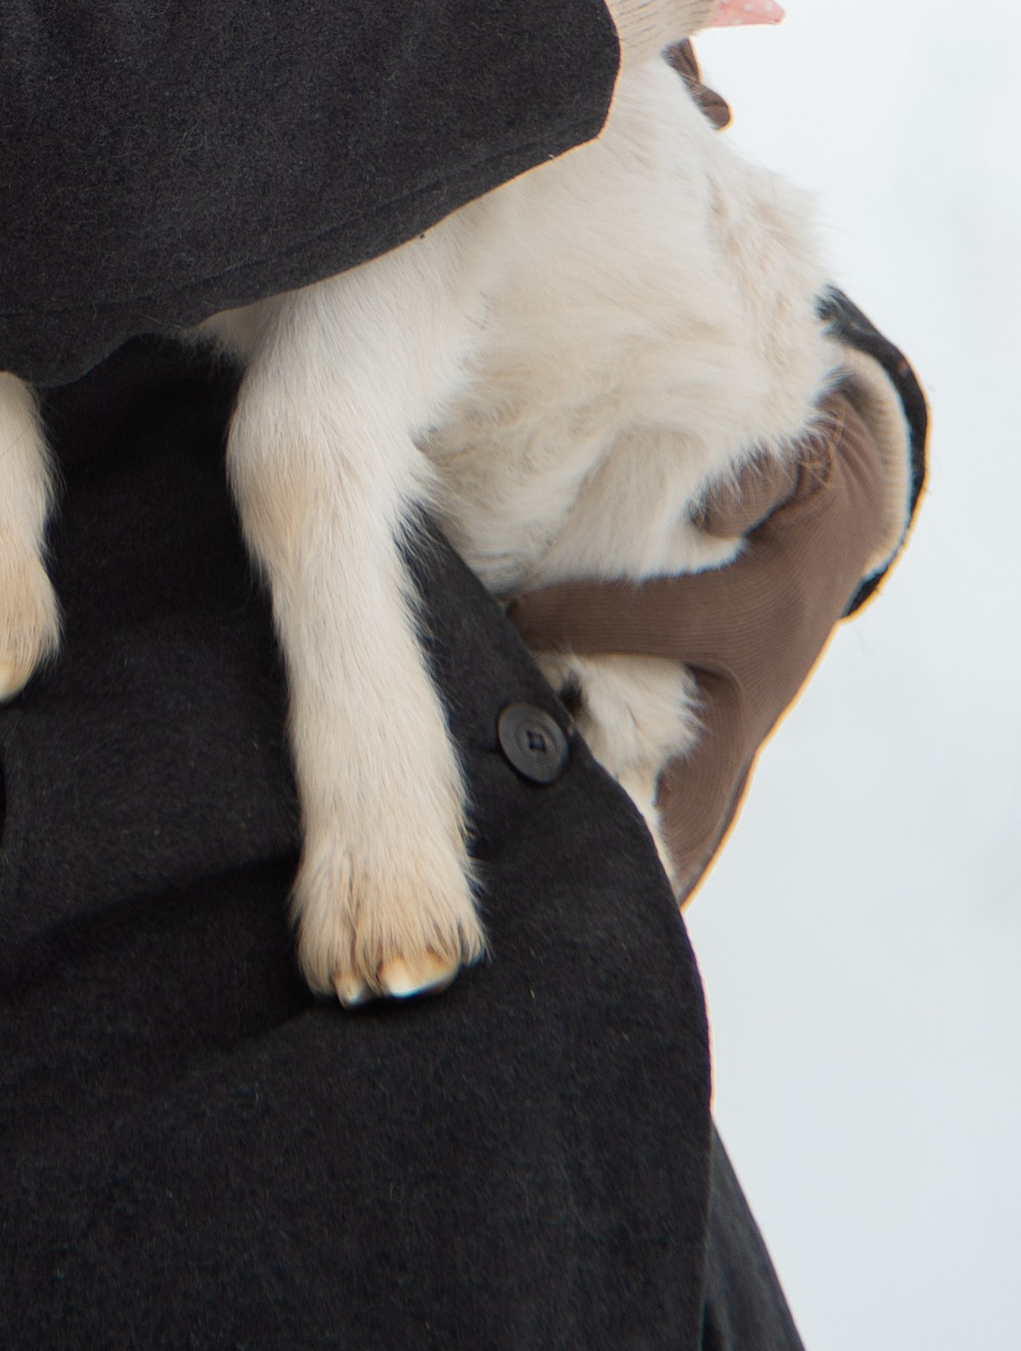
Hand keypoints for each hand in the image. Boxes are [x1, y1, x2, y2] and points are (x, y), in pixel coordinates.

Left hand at [505, 300, 924, 898]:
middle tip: (531, 818)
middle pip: (691, 760)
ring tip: (560, 897)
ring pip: (695, 808)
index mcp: (768, 610)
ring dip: (640, 849)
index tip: (520, 611)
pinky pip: (697, 814)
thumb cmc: (789, 477)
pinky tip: (620, 896)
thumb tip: (708, 502)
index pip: (673, 621)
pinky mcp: (729, 748)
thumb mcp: (782, 453)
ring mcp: (745, 728)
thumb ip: (747, 469)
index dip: (591, 615)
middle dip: (618, 788)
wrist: (831, 522)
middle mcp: (759, 685)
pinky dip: (664, 855)